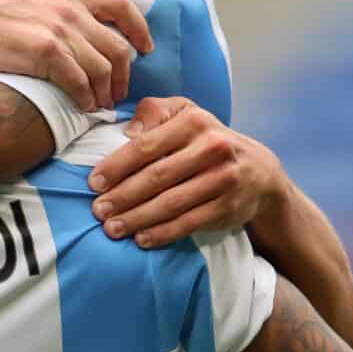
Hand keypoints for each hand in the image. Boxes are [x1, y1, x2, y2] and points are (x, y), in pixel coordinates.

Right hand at [0, 0, 150, 111]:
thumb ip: (48, 3)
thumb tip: (57, 20)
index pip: (120, 4)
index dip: (139, 29)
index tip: (145, 47)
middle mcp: (69, 8)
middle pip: (117, 46)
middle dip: (124, 74)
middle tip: (118, 93)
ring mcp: (59, 30)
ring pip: (103, 68)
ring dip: (106, 92)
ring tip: (100, 106)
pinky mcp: (44, 53)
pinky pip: (80, 83)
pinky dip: (87, 99)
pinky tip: (83, 107)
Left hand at [87, 97, 285, 247]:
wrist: (259, 171)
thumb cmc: (206, 139)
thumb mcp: (184, 113)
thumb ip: (154, 112)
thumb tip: (128, 131)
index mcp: (194, 121)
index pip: (146, 145)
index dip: (117, 166)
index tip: (94, 183)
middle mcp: (212, 148)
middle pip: (157, 177)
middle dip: (123, 196)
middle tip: (98, 210)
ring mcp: (223, 179)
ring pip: (171, 203)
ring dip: (137, 218)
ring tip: (112, 228)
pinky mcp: (228, 207)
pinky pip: (189, 223)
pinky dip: (163, 233)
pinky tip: (141, 239)